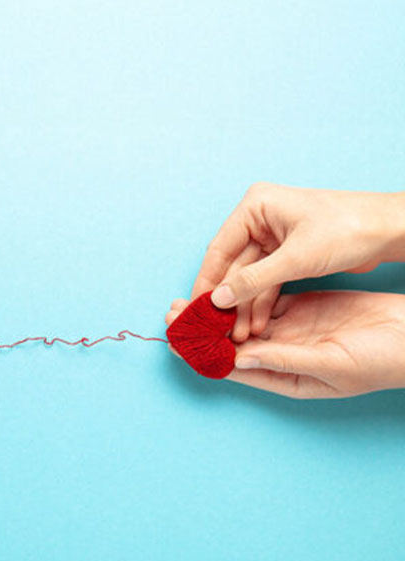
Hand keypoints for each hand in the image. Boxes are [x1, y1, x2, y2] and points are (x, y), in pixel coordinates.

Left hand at [166, 290, 404, 398]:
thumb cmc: (381, 361)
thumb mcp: (331, 364)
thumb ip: (284, 360)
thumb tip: (238, 358)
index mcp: (283, 377)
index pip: (231, 368)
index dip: (201, 355)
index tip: (174, 343)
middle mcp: (279, 355)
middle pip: (228, 343)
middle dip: (199, 330)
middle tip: (171, 314)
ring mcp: (288, 330)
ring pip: (241, 320)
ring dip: (215, 310)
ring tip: (187, 299)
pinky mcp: (299, 307)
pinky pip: (262, 300)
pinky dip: (241, 294)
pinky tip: (220, 286)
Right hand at [192, 183, 404, 341]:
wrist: (390, 230)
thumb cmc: (348, 229)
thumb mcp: (297, 259)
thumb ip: (253, 281)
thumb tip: (218, 300)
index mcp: (255, 207)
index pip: (219, 249)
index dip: (207, 281)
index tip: (196, 309)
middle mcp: (259, 219)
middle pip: (232, 266)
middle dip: (228, 300)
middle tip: (217, 328)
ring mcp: (272, 237)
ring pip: (248, 277)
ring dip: (244, 306)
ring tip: (239, 334)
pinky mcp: (285, 253)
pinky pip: (265, 280)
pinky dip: (261, 302)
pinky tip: (256, 324)